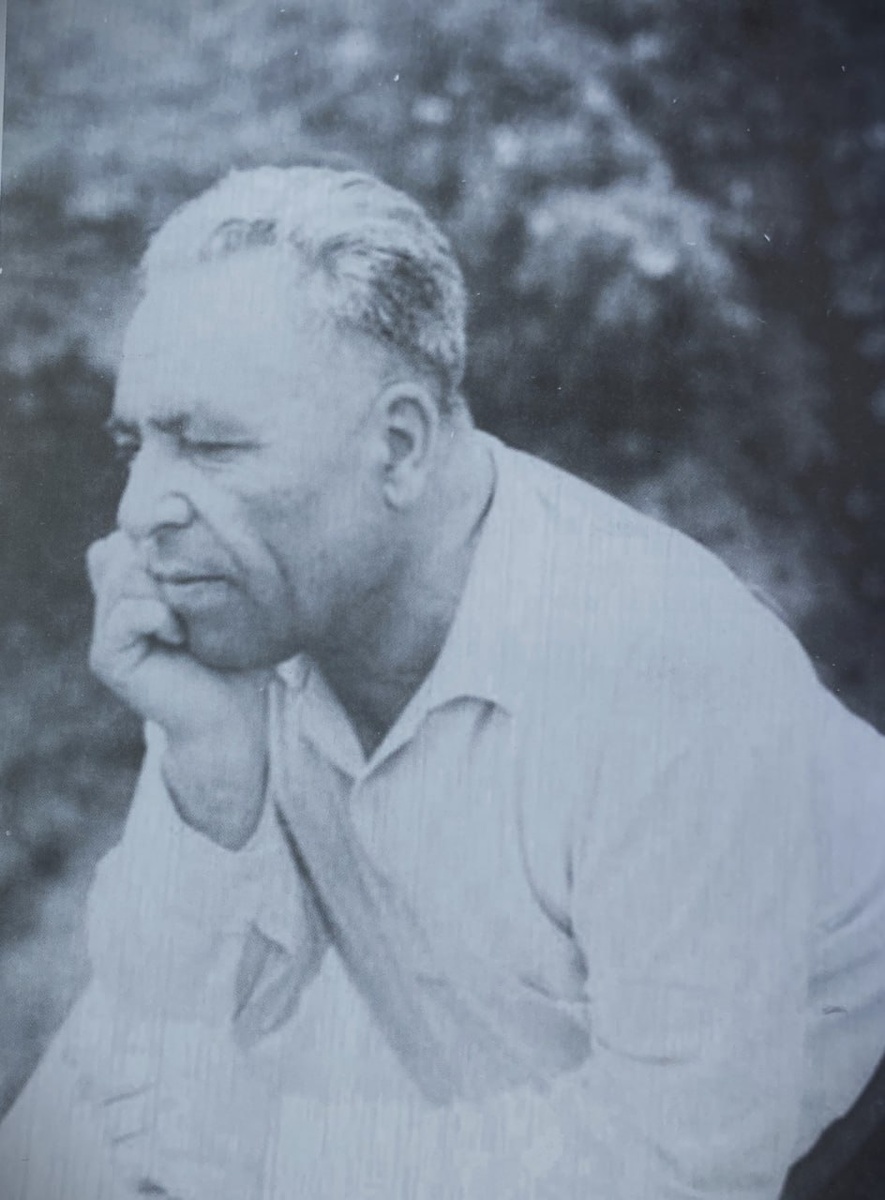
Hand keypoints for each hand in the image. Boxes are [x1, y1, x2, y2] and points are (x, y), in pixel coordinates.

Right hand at [87, 531, 270, 847]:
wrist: (232, 716)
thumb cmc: (237, 655)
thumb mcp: (223, 599)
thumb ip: (200, 561)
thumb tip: (188, 517)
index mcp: (138, 583)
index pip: (127, 532)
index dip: (152, 519)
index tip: (185, 512)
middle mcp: (115, 601)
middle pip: (124, 547)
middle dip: (164, 558)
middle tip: (198, 590)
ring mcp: (107, 628)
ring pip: (123, 575)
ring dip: (164, 588)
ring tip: (191, 619)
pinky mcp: (107, 657)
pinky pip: (124, 614)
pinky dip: (156, 615)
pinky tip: (179, 634)